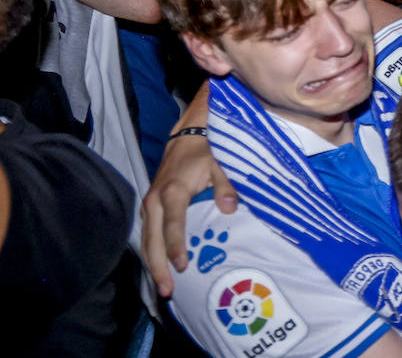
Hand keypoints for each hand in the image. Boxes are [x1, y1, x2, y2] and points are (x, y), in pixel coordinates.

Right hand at [140, 134, 237, 296]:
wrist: (187, 136)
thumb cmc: (206, 151)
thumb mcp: (220, 163)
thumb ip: (226, 186)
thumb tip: (229, 209)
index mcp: (173, 191)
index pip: (172, 225)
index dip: (175, 247)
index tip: (182, 266)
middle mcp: (155, 200)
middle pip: (152, 239)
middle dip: (158, 267)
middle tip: (167, 291)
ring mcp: (149, 204)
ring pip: (146, 240)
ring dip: (153, 264)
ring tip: (163, 288)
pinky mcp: (150, 207)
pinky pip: (148, 235)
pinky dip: (152, 253)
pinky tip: (160, 269)